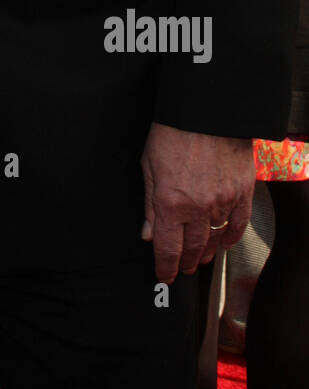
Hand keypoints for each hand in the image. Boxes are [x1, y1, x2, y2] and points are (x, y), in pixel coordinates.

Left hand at [140, 122, 254, 283]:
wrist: (207, 112)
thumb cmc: (173, 133)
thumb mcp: (149, 167)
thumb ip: (149, 205)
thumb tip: (148, 235)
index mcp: (170, 203)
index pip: (167, 248)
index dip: (164, 267)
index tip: (163, 276)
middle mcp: (198, 208)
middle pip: (192, 248)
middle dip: (184, 261)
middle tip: (180, 268)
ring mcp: (223, 202)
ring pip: (215, 239)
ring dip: (205, 251)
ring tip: (198, 258)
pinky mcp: (242, 193)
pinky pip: (238, 225)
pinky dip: (230, 238)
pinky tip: (222, 242)